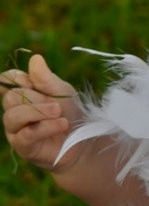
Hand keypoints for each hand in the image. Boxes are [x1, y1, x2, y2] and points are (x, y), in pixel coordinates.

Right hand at [1, 54, 82, 170]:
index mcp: (22, 92)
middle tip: (57, 105)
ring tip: (59, 113)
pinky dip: (45, 127)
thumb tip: (35, 58)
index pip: (8, 79)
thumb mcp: (62, 91)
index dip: (19, 79)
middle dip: (35, 99)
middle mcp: (14, 110)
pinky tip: (61, 124)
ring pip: (13, 116)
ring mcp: (16, 129)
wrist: (83, 141)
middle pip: (11, 97)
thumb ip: (46, 78)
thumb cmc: (70, 113)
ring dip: (39, 112)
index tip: (36, 83)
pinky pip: (25, 135)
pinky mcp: (22, 147)